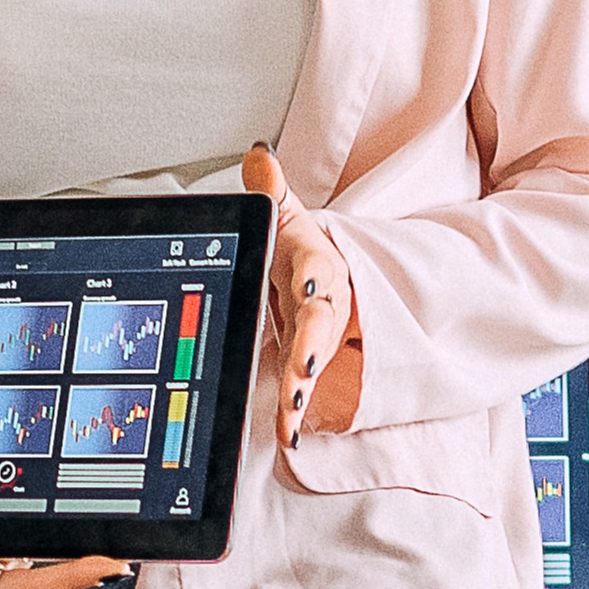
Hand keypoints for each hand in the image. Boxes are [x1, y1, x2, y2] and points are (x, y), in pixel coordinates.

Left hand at [242, 149, 364, 437]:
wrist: (330, 285)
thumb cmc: (300, 253)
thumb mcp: (287, 219)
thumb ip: (273, 193)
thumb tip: (259, 155)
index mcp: (316, 262)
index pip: (317, 264)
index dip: (315, 273)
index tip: (306, 281)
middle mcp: (324, 302)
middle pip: (321, 323)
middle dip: (313, 344)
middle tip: (304, 365)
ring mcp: (319, 338)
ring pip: (314, 361)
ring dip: (303, 386)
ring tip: (292, 407)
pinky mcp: (308, 366)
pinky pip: (305, 391)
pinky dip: (297, 413)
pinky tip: (289, 432)